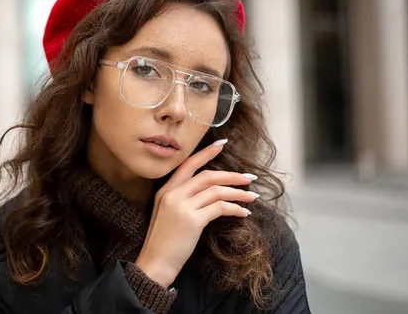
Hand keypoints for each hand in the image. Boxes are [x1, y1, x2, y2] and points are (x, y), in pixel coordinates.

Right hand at [134, 139, 258, 287]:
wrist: (155, 262)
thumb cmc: (163, 242)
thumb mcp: (167, 214)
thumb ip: (182, 199)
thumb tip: (209, 192)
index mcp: (165, 190)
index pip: (188, 164)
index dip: (206, 153)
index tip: (222, 144)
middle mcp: (173, 194)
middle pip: (208, 176)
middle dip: (232, 175)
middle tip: (249, 178)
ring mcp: (182, 206)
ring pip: (217, 190)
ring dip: (238, 193)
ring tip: (252, 197)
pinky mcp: (193, 220)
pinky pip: (220, 208)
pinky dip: (235, 209)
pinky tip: (243, 213)